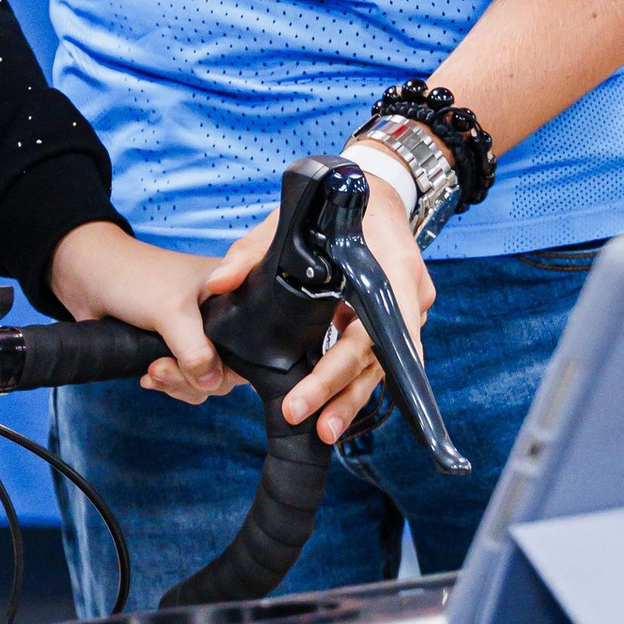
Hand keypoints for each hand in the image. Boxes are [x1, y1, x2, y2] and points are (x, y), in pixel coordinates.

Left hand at [49, 221, 225, 400]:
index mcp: (234, 293)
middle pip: (229, 369)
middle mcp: (221, 316)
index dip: (233, 364)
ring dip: (178, 383)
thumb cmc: (133, 277)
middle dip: (195, 377)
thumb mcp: (171, 311)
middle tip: (161, 366)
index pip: (253, 342)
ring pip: (205, 380)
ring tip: (151, 370)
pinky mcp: (174, 349)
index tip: (201, 369)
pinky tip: (147, 377)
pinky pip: (184, 380)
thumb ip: (196, 351)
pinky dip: (168, 383)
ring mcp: (197, 335)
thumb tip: (212, 384)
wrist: (88, 277)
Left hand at [202, 162, 432, 439]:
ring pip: (382, 366)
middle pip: (378, 357)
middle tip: (314, 427)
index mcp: (388, 268)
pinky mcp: (395, 324)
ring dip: (352, 400)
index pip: (371, 329)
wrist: (375, 190)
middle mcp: (406, 297)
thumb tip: (217, 285)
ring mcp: (405, 312)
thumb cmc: (334, 205)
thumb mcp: (291, 218)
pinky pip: (378, 360)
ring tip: (323, 432)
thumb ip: (252, 251)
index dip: (340, 369)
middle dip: (343, 394)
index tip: (309, 399)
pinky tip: (333, 412)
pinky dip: (355, 385)